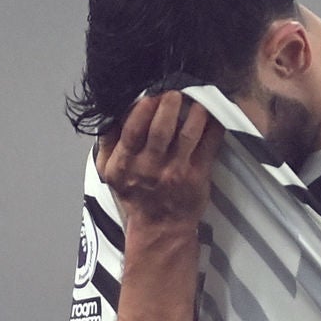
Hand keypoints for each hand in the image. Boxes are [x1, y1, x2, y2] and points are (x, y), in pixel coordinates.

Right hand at [95, 91, 220, 239]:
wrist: (161, 228)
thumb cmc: (135, 195)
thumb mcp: (109, 173)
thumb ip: (107, 143)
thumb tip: (111, 111)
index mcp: (124, 165)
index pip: (131, 132)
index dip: (142, 110)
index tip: (150, 96)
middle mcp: (148, 169)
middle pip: (160, 130)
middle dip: (169, 105)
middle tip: (174, 93)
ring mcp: (175, 173)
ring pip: (188, 134)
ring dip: (194, 112)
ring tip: (196, 101)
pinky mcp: (198, 177)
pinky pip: (209, 145)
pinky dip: (212, 127)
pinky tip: (213, 115)